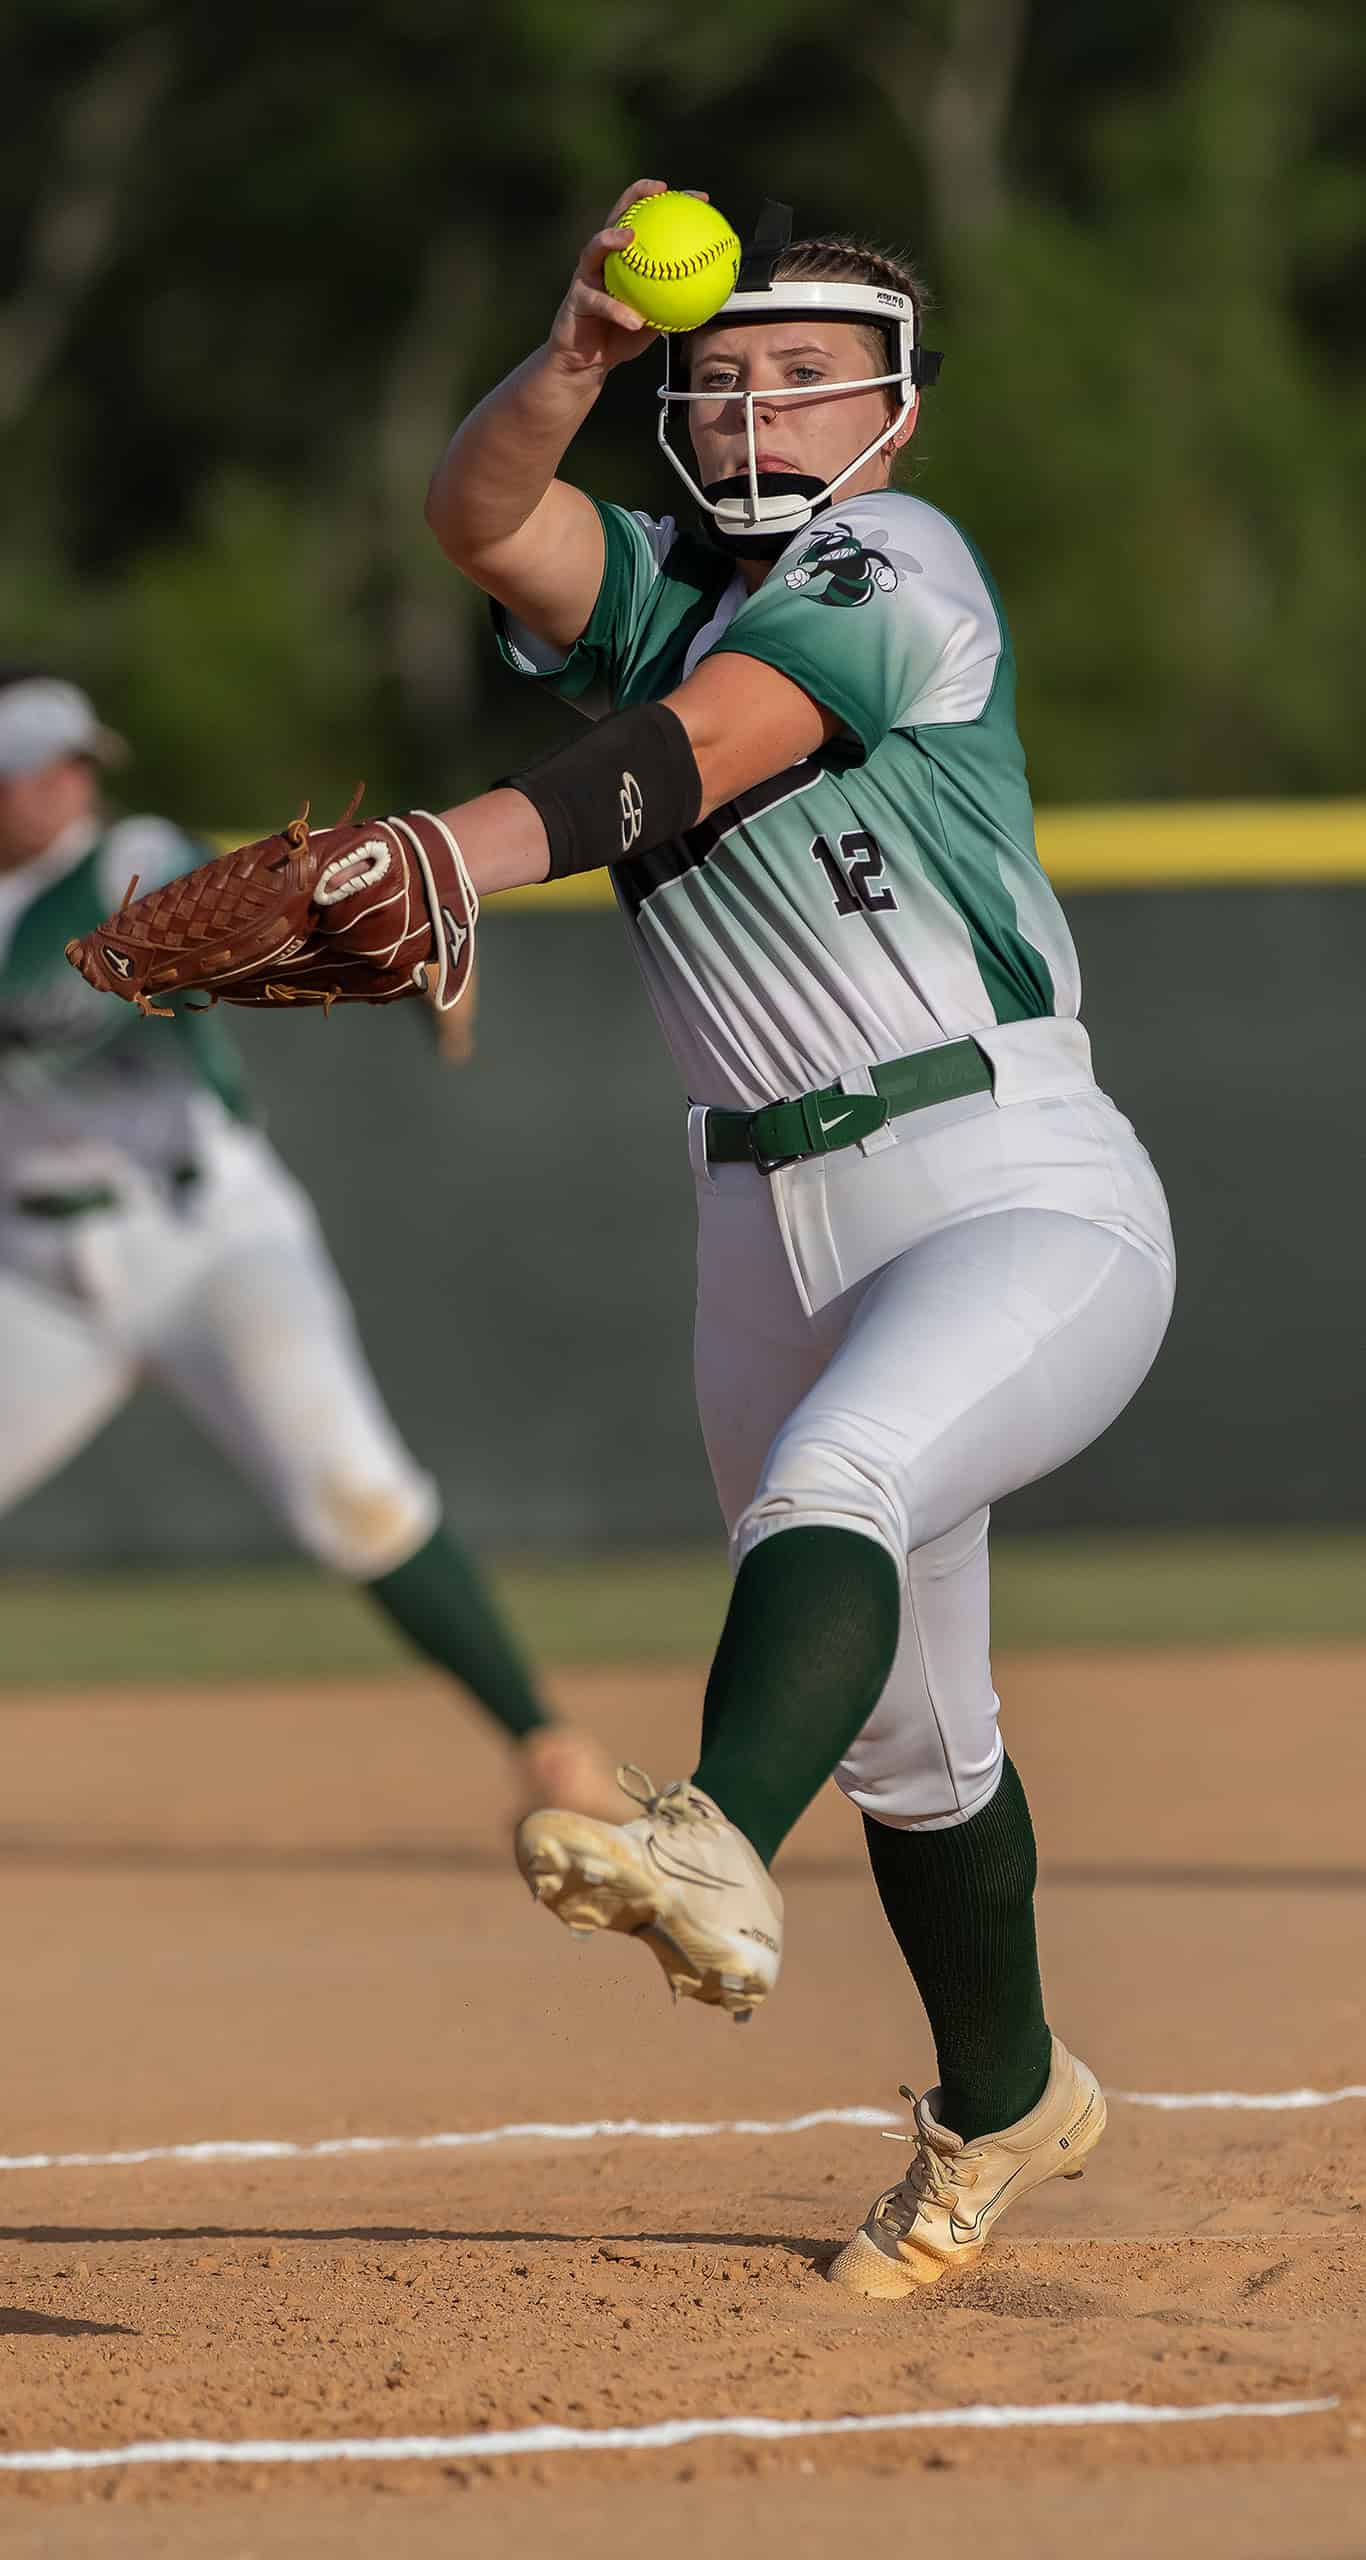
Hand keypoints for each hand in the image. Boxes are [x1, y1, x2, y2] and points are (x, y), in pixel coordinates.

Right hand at [546, 181, 707, 378]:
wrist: (587, 360)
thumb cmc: (621, 335)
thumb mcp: (657, 318)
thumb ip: (676, 303)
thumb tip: (712, 298)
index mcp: (625, 257)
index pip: (648, 221)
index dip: (673, 207)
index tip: (700, 200)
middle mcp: (604, 258)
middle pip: (618, 215)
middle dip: (637, 195)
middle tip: (660, 191)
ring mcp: (586, 275)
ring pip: (594, 247)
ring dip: (612, 238)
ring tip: (631, 237)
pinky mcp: (576, 298)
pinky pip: (599, 302)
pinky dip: (618, 311)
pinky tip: (636, 319)